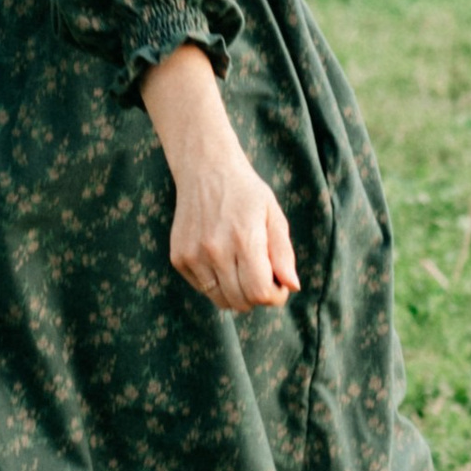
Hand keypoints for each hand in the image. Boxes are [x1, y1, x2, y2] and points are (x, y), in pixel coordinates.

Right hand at [139, 43, 298, 313]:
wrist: (205, 169)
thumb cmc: (246, 193)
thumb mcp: (273, 215)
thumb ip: (283, 253)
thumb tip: (292, 286)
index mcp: (244, 239)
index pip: (259, 293)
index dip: (274, 296)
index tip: (279, 285)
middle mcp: (214, 250)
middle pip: (241, 301)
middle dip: (258, 296)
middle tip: (263, 276)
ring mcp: (193, 256)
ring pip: (221, 300)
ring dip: (237, 293)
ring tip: (243, 269)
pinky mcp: (179, 258)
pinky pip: (203, 289)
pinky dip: (217, 283)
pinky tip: (222, 259)